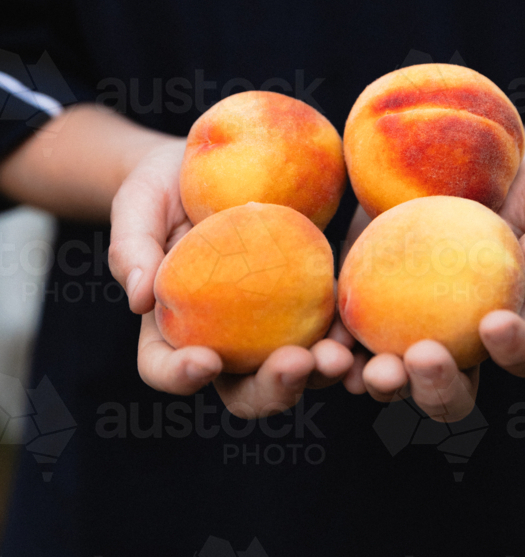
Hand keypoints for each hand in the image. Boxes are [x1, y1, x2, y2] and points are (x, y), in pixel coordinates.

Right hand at [108, 138, 353, 416]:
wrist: (211, 166)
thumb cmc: (162, 188)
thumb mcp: (137, 205)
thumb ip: (132, 247)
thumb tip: (139, 298)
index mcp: (168, 329)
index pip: (165, 367)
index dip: (181, 375)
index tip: (205, 360)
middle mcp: (222, 342)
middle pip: (244, 390)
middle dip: (271, 389)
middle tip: (295, 364)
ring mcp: (268, 329)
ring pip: (296, 372)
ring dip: (319, 374)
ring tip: (339, 356)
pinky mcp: (306, 303)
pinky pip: (330, 332)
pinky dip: (347, 338)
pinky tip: (362, 329)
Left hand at [344, 150, 524, 421]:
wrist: (454, 157)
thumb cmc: (516, 182)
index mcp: (516, 323)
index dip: (515, 351)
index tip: (494, 322)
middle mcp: (459, 341)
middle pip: (454, 392)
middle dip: (437, 389)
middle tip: (422, 356)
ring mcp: (407, 328)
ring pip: (395, 380)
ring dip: (380, 384)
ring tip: (366, 370)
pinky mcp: (363, 304)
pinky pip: (347, 340)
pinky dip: (334, 351)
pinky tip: (324, 347)